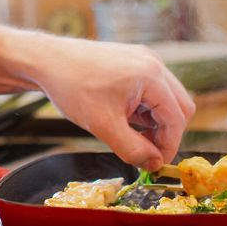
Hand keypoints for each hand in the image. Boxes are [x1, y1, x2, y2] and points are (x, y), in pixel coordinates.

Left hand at [30, 38, 194, 168]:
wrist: (46, 61)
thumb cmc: (72, 87)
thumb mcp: (103, 125)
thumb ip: (133, 149)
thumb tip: (154, 164)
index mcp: (151, 75)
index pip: (176, 118)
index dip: (169, 146)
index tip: (155, 165)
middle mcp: (153, 63)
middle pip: (180, 106)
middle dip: (166, 134)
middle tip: (146, 152)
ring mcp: (144, 59)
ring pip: (167, 99)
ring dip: (156, 122)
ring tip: (130, 134)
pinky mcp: (133, 61)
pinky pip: (152, 90)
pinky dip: (145, 109)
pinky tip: (124, 118)